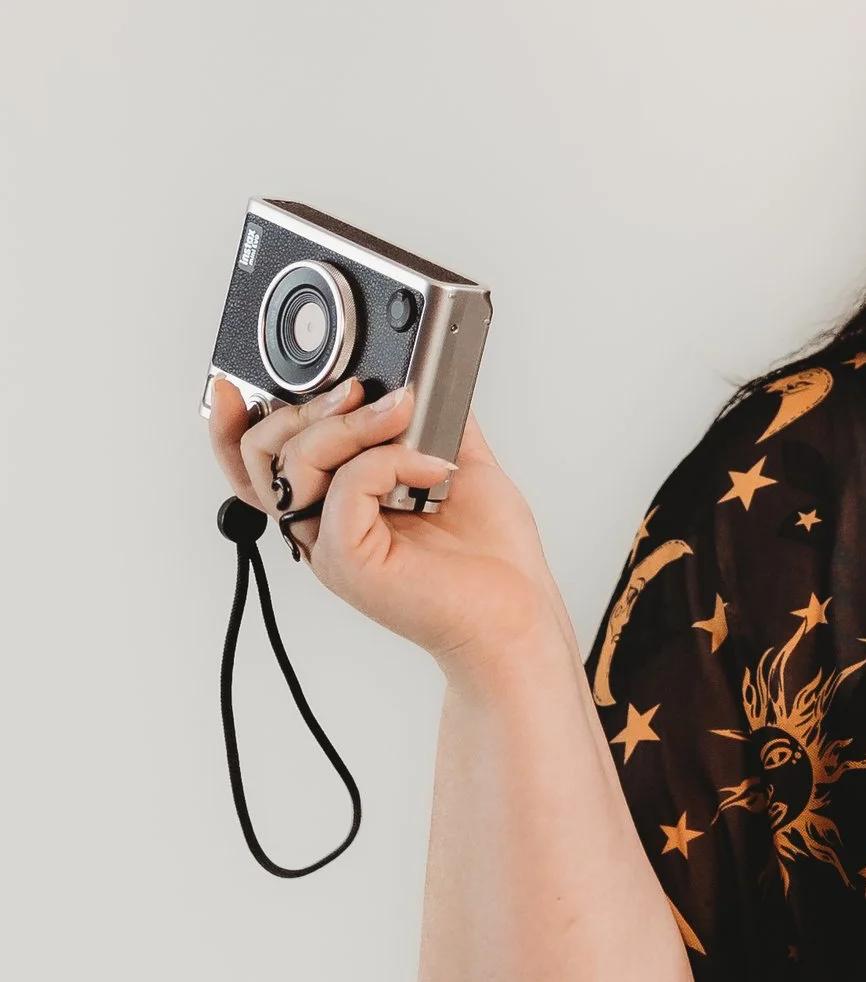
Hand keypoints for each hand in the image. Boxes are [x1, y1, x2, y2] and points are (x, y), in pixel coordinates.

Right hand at [206, 375, 568, 672]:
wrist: (515, 612)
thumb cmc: (489, 556)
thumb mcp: (457, 459)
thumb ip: (429, 416)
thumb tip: (419, 369)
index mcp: (330, 502)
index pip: (256, 461)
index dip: (233, 422)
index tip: (236, 381)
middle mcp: (319, 524)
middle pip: (262, 453)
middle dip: (306, 407)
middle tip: (362, 393)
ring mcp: (329, 544)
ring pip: (294, 462)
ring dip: (348, 424)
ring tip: (403, 414)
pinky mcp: (348, 559)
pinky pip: (344, 486)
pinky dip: (388, 460)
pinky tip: (431, 467)